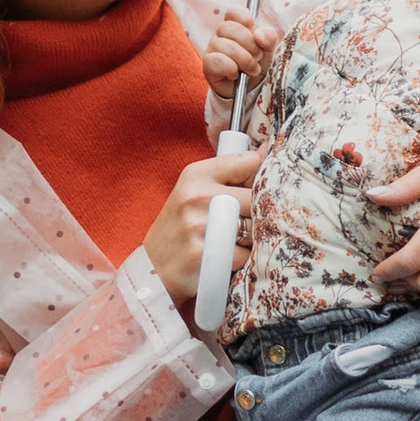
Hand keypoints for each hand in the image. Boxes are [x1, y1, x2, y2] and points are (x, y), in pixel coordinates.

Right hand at [145, 135, 259, 307]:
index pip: (250, 162)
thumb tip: (266, 149)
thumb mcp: (192, 191)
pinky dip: (241, 259)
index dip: (256, 179)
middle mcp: (198, 196)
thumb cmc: (179, 228)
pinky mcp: (207, 254)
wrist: (153, 270)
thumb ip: (227, 174)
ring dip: (251, 237)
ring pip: (256, 227)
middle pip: (258, 197)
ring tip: (231, 241)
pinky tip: (224, 258)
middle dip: (257, 213)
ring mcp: (202, 225)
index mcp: (195, 174)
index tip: (248, 191)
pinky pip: (246, 254)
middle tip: (241, 223)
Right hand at [199, 6, 278, 97]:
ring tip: (252, 69)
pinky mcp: (207, 65)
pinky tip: (235, 74)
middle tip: (258, 57)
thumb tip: (259, 35)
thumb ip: (268, 37)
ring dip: (244, 60)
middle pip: (229, 28)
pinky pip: (218, 61)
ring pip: (225, 46)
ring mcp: (212, 48)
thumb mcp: (268, 49)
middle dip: (250, 45)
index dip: (245, 19)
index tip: (254, 31)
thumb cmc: (256, 63)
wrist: (249, 89)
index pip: (234, 12)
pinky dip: (231, 69)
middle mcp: (220, 34)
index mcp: (235, 25)